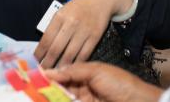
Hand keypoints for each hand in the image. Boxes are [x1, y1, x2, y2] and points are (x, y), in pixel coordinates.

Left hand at [34, 0, 132, 67]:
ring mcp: (84, 30)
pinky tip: (71, 68)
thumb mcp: (63, 11)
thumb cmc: (79, 6)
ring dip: (61, 67)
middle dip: (48, 63)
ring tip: (56, 74)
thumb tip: (44, 48)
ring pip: (69, 55)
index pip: (46, 39)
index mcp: (60, 16)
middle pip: (56, 49)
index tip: (35, 63)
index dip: (39, 54)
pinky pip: (84, 55)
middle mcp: (71, 23)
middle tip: (44, 73)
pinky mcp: (95, 36)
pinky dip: (76, 63)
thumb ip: (54, 27)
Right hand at [46, 62, 162, 101]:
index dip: (51, 75)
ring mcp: (84, 99)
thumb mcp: (96, 72)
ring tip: (38, 95)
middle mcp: (84, 87)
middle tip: (33, 90)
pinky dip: (61, 100)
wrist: (136, 101)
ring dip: (53, 97)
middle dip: (48, 89)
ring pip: (64, 98)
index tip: (36, 77)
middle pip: (61, 88)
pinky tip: (52, 98)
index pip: (64, 74)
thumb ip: (74, 71)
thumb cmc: (119, 83)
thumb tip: (52, 71)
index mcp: (87, 73)